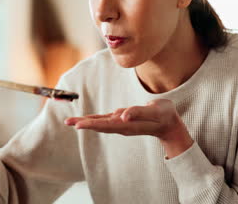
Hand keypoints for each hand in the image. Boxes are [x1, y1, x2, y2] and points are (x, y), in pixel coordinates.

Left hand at [64, 99, 193, 157]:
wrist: (169, 123)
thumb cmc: (164, 115)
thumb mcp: (154, 112)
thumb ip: (138, 113)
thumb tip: (122, 116)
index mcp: (127, 125)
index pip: (106, 125)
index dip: (91, 124)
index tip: (78, 125)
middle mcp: (122, 126)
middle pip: (99, 125)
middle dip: (83, 123)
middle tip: (67, 122)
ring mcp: (121, 124)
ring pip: (100, 123)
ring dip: (85, 122)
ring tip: (71, 122)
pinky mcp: (122, 120)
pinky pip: (105, 120)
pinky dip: (94, 119)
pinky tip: (85, 120)